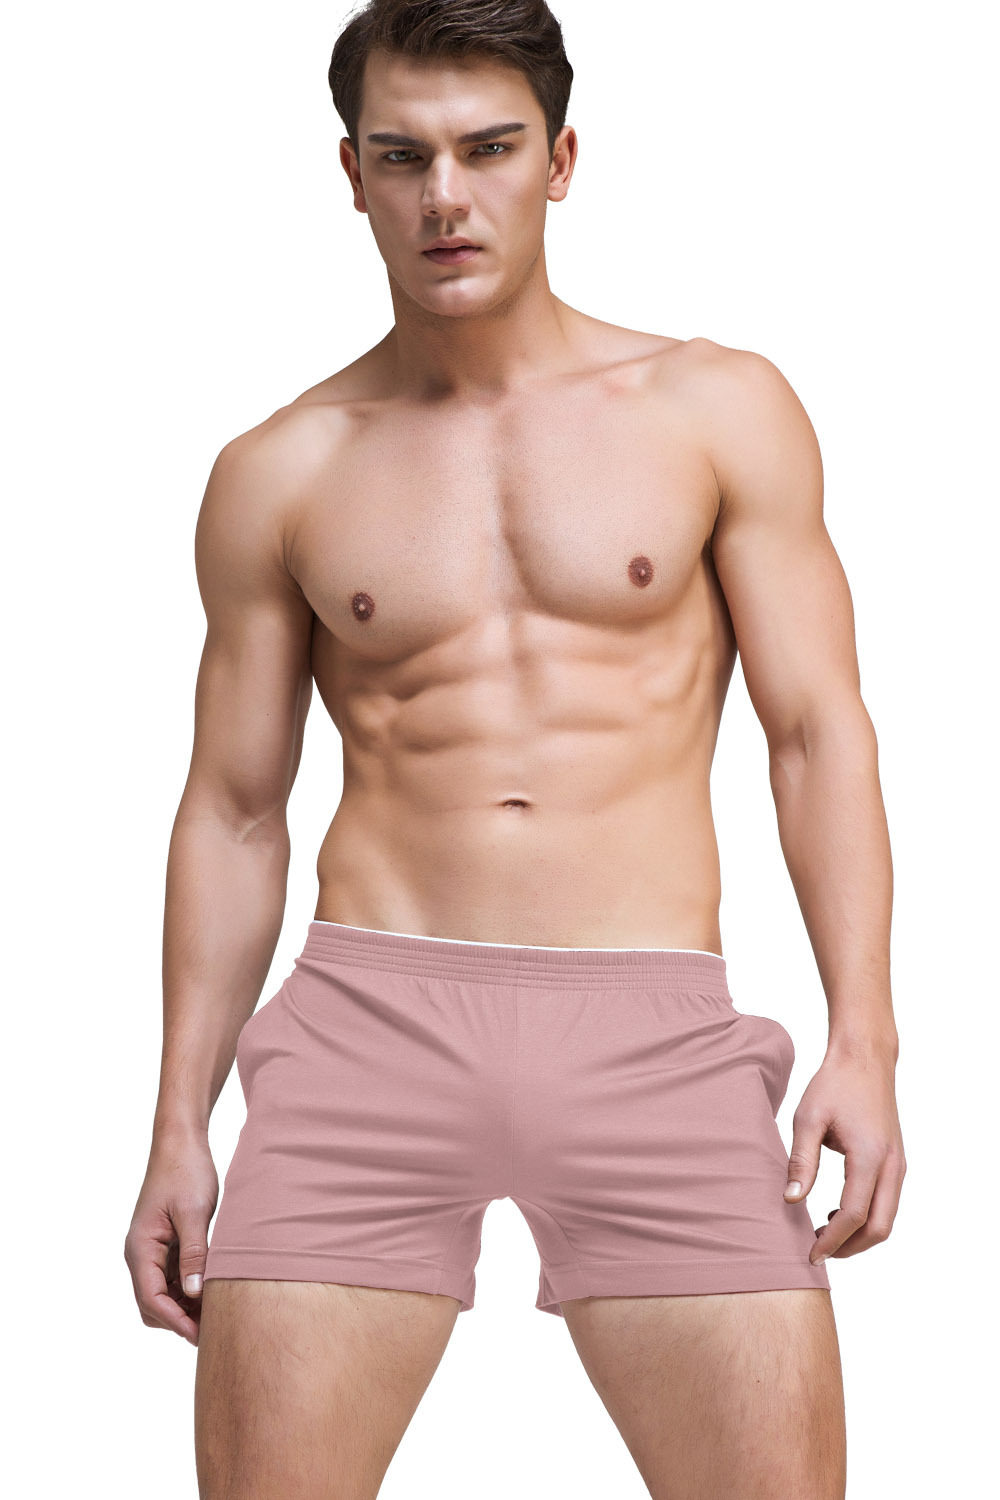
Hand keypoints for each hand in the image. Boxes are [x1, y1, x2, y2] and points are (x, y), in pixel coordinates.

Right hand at [124, 1127, 218, 1345]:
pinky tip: (212, 1289)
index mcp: (140, 1247)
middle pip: (153, 1304)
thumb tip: (193, 1294)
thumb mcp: (194, 1213)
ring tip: (217, 1311)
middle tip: (213, 1328)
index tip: (201, 1335)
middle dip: (179, 1319)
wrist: (181, 1143)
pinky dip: (189, 1288)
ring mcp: (151, 1250)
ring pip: (163, 1293)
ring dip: (185, 1305)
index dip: (175, 1321)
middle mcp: (140, 1253)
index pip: (151, 1299)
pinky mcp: (165, 1244)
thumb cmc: (186, 1172)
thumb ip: (194, 1254)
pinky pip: (172, 1277)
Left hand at [781, 1042, 905, 1264]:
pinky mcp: (896, 1161)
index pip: (854, 1215)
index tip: (810, 1254)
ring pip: (887, 1218)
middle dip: (850, 1248)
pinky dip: (867, 1217)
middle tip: (818, 1252)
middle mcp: (891, 1165)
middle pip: (879, 1228)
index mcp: (870, 1157)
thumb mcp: (808, 1119)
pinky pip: (887, 1202)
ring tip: (824, 1234)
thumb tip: (792, 1201)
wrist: (865, 1059)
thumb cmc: (834, 1085)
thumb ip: (801, 1162)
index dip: (832, 1241)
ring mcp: (898, 1165)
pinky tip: (837, 1212)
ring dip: (859, 1235)